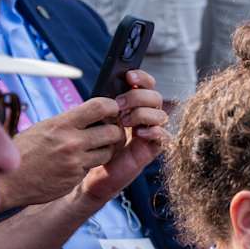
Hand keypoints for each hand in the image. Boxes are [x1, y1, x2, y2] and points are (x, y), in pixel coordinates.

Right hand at [2, 97, 124, 207]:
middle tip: (108, 133)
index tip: (112, 111)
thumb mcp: (45, 128)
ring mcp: (76, 161)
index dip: (112, 107)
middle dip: (115, 132)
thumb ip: (69, 122)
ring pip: (108, 152)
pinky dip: (90, 164)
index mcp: (62, 124)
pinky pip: (94, 167)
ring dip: (105, 150)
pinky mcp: (76, 177)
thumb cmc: (25, 150)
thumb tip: (93, 115)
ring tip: (92, 149)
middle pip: (113, 132)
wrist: (8, 178)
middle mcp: (71, 141)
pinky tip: (76, 163)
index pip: (99, 107)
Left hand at [78, 70, 167, 205]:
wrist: (84, 172)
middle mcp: (142, 117)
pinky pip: (165, 137)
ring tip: (124, 122)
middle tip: (119, 105)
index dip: (142, 78)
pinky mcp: (150, 150)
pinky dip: (154, 131)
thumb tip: (107, 86)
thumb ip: (103, 103)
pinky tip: (139, 133)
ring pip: (161, 115)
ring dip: (143, 114)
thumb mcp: (93, 118)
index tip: (129, 76)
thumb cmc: (87, 143)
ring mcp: (148, 133)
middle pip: (155, 97)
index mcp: (130, 105)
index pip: (145, 85)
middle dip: (137, 97)